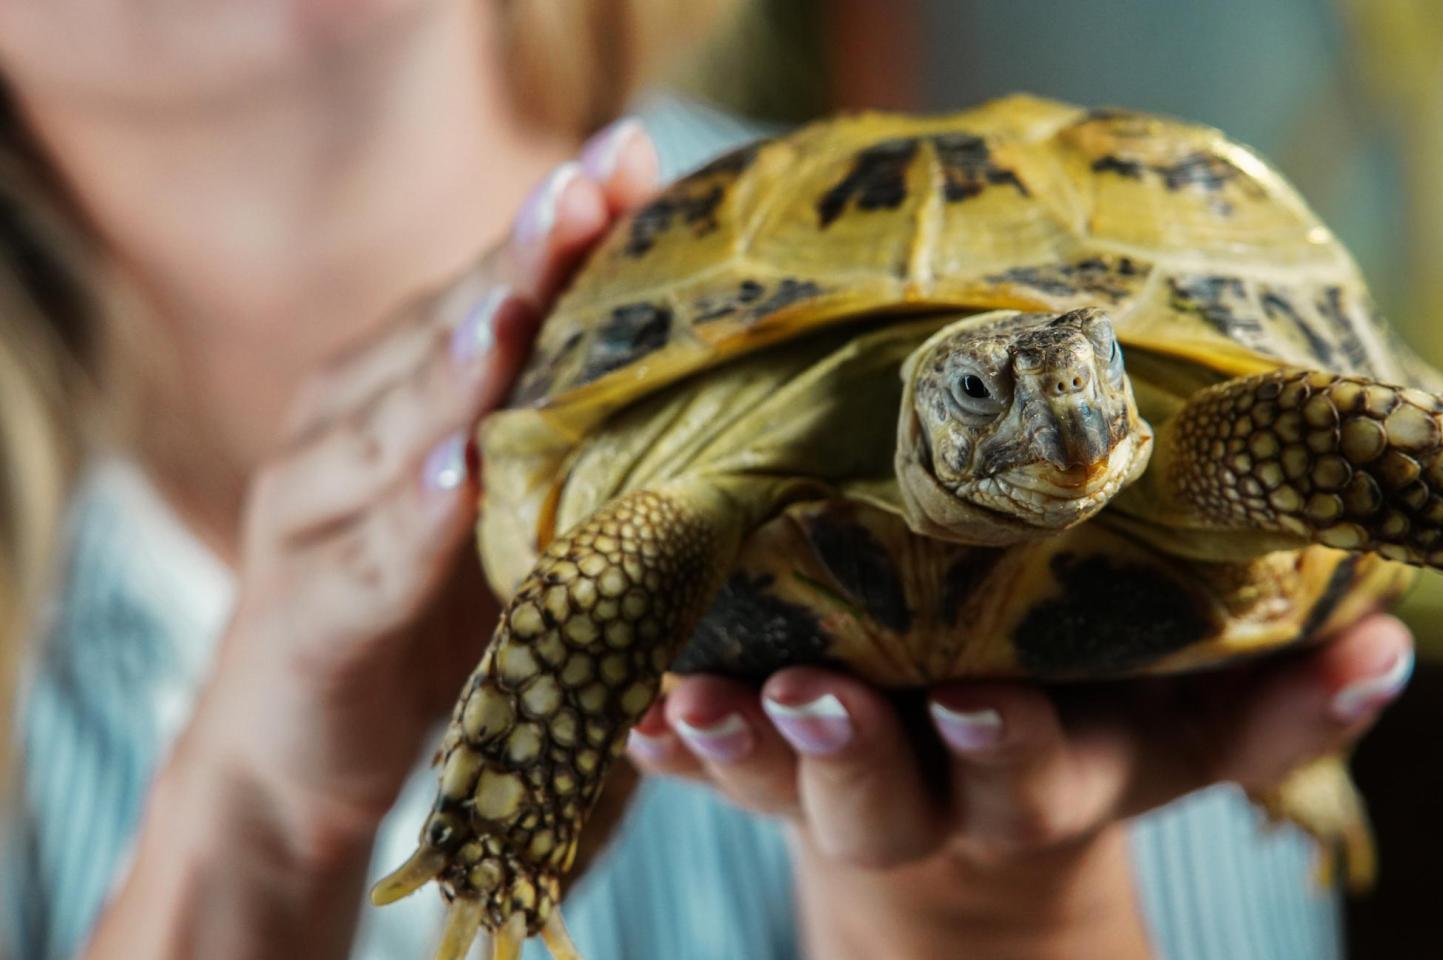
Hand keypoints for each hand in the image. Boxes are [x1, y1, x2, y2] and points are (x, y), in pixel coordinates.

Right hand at [182, 120, 660, 867]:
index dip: (549, 230)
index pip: (483, 293)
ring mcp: (315, 519)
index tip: (624, 158)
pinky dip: (408, 522)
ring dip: (454, 373)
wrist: (292, 756)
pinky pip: (366, 561)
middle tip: (583, 193)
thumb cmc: (421, 616)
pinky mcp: (311, 614)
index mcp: (396, 394)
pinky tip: (450, 479)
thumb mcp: (502, 514)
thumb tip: (701, 369)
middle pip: (440, 337)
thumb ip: (563, 436)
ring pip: (390, 431)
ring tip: (513, 316)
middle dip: (515, 266)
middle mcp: (346, 433)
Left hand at [627, 613, 1413, 957]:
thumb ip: (1283, 707)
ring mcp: (845, 788)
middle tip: (814, 690)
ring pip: (786, 786)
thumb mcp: (1190, 737)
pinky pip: (714, 770)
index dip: (1010, 748)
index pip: (1036, 773)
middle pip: (889, 794)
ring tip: (693, 701)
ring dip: (741, 746)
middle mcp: (935, 796)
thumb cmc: (1095, 741)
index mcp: (1046, 779)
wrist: (980, 835)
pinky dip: (670, 747)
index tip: (980, 704)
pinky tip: (631, 717)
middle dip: (854, 750)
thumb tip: (1388, 642)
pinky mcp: (771, 768)